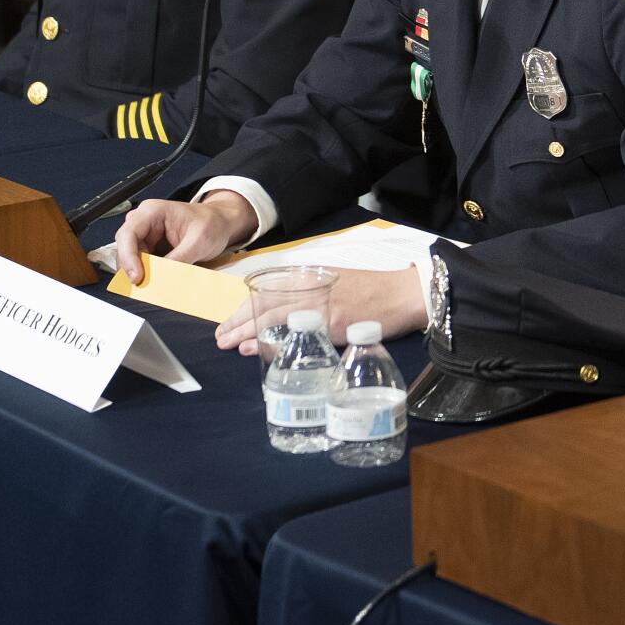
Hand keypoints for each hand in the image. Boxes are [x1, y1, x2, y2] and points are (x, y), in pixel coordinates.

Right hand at [113, 191, 257, 283]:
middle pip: (126, 247)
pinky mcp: (151, 247)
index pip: (129, 233)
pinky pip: (142, 262)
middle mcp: (145, 221)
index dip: (128, 256)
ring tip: (155, 282)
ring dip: (142, 271)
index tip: (137, 276)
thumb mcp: (199, 241)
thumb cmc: (212, 223)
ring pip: (133, 257)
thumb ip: (180, 259)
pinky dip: (148, 272)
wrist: (221, 223)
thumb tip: (163, 278)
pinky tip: (157, 279)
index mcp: (153, 211)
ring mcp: (147, 234)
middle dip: (134, 266)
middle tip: (145, 284)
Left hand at [213, 265, 427, 354]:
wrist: (404, 294)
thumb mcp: (337, 283)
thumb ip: (311, 296)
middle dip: (238, 320)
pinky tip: (256, 346)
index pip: (268, 291)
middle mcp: (311, 287)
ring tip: (229, 343)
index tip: (229, 321)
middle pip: (264, 303)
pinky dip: (270, 339)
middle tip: (220, 336)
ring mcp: (320, 304)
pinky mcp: (331, 321)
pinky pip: (293, 331)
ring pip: (272, 315)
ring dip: (246, 330)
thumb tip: (283, 315)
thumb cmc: (373, 291)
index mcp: (310, 277)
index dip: (245, 307)